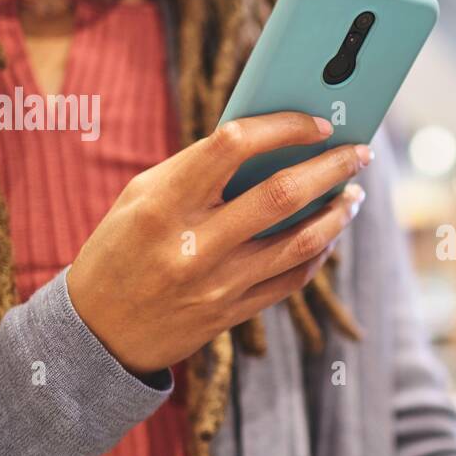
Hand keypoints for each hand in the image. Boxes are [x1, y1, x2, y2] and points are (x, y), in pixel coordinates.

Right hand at [67, 112, 368, 374]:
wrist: (96, 333)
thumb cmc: (120, 249)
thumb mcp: (140, 198)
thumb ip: (197, 170)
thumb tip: (270, 142)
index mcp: (162, 202)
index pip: (232, 146)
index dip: (283, 127)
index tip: (316, 122)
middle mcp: (192, 243)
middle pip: (282, 194)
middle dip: (332, 168)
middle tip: (359, 153)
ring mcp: (216, 284)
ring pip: (301, 242)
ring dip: (338, 214)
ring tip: (354, 195)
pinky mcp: (231, 314)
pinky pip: (292, 280)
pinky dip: (318, 253)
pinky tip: (329, 234)